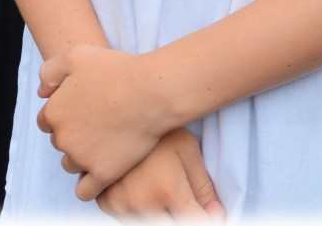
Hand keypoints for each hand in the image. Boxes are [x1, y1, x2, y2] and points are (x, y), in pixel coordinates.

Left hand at [38, 46, 174, 201]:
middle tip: (99, 123)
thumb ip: (50, 71)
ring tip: (104, 145)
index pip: (47, 121)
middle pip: (60, 142)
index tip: (84, 110)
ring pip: (71, 165)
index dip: (65, 114)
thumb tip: (41, 93)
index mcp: (54, 112)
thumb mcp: (76, 56)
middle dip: (74, 135)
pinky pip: (85, 191)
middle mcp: (63, 138)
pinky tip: (103, 171)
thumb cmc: (117, 70)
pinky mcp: (103, 173)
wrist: (151, 92)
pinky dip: (89, 185)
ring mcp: (82, 158)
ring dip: (82, 158)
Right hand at [95, 128, 223, 218]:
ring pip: (148, 224)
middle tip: (179, 194)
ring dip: (158, 213)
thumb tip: (217, 215)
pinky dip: (136, 211)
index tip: (205, 210)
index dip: (205, 218)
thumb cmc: (158, 127)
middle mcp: (142, 204)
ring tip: (156, 186)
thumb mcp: (188, 150)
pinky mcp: (104, 202)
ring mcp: (120, 205)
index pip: (196, 223)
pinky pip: (125, 218)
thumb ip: (204, 187)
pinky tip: (139, 189)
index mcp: (168, 191)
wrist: (120, 108)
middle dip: (180, 215)